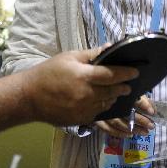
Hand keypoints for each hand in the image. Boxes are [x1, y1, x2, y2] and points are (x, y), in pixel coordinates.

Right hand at [22, 48, 137, 125]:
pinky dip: (103, 106)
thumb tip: (109, 48)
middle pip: (113, 91)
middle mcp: (86, 94)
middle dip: (124, 88)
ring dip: (114, 97)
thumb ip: (91, 54)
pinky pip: (98, 113)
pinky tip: (101, 101)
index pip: (112, 75)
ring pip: (107, 104)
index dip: (126, 73)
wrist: (29, 96)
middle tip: (129, 85)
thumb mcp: (68, 57)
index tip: (136, 72)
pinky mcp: (80, 119)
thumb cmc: (48, 72)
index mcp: (83, 76)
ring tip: (116, 92)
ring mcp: (84, 109)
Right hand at [94, 95, 154, 137]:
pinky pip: (107, 128)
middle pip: (126, 112)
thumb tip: (153, 111)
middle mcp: (111, 101)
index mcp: (120, 92)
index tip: (152, 112)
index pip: (132, 98)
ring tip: (144, 132)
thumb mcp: (131, 92)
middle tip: (151, 125)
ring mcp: (103, 112)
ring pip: (117, 122)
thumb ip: (142, 100)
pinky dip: (118, 133)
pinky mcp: (97, 119)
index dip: (144, 105)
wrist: (96, 92)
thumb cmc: (117, 93)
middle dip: (140, 120)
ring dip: (132, 128)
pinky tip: (129, 135)